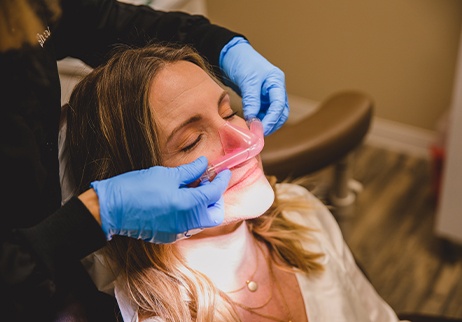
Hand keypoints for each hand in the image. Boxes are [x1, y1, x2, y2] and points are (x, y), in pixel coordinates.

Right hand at [90, 156, 230, 242]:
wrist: (111, 209)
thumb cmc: (136, 188)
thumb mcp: (166, 174)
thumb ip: (190, 171)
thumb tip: (204, 165)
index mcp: (188, 206)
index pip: (214, 193)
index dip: (222, 181)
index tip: (224, 172)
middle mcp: (187, 223)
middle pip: (215, 214)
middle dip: (216, 198)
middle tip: (209, 182)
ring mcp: (178, 232)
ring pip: (202, 221)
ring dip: (204, 206)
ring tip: (194, 189)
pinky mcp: (169, 236)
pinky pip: (188, 226)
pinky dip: (191, 214)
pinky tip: (182, 200)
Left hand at [220, 37, 288, 135]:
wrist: (230, 55)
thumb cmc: (242, 62)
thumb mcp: (248, 80)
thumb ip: (252, 99)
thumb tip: (253, 119)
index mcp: (276, 82)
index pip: (279, 105)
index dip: (272, 119)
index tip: (262, 129)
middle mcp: (275, 89)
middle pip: (280, 113)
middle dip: (271, 124)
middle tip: (257, 133)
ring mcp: (268, 95)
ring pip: (272, 115)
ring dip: (264, 124)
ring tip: (252, 130)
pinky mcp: (259, 99)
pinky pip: (262, 113)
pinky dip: (258, 120)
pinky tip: (249, 125)